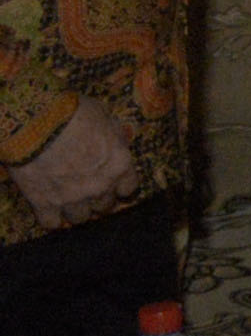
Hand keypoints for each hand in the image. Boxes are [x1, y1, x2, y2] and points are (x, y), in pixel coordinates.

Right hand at [4, 96, 138, 229]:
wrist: (35, 122)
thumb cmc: (72, 112)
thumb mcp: (103, 116)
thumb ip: (111, 136)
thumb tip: (112, 139)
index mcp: (119, 163)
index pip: (129, 187)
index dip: (120, 185)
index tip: (113, 182)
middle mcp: (101, 185)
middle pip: (105, 205)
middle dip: (98, 197)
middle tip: (86, 188)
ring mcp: (73, 198)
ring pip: (80, 217)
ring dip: (76, 209)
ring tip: (67, 198)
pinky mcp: (45, 204)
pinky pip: (52, 223)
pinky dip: (51, 218)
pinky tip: (48, 209)